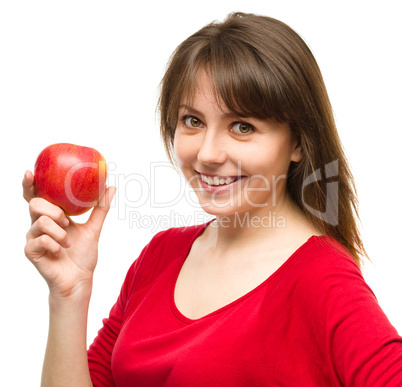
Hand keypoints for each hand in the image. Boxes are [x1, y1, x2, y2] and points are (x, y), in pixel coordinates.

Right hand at [23, 170, 114, 298]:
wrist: (79, 279)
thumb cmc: (83, 254)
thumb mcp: (94, 228)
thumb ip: (101, 208)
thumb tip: (111, 186)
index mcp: (52, 216)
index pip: (37, 196)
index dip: (30, 184)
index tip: (31, 172)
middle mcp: (39, 224)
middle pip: (35, 204)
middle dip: (53, 210)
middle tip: (66, 221)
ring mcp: (33, 237)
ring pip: (40, 222)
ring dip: (60, 232)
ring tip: (67, 242)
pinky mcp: (30, 250)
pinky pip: (42, 239)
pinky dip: (56, 245)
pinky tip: (61, 252)